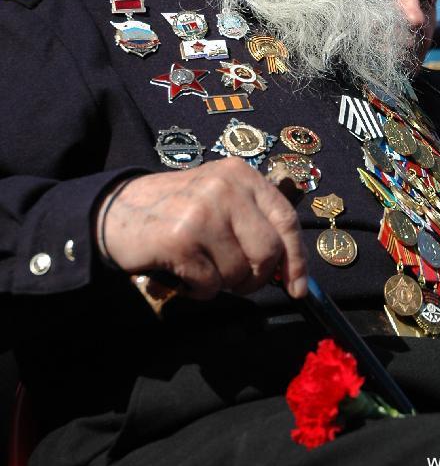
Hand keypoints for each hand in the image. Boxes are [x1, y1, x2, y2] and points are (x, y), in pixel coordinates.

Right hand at [96, 158, 307, 299]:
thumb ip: (254, 223)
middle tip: (236, 281)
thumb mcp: (219, 199)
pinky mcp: (180, 240)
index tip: (297, 288)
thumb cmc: (176, 210)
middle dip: (255, 278)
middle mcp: (225, 187)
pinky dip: (199, 290)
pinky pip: (210, 285)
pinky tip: (183, 273)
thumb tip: (291, 272)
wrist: (117, 211)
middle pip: (268, 252)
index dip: (297, 258)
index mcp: (241, 175)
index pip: (285, 219)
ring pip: (239, 273)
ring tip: (200, 266)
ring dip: (222, 284)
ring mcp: (203, 212)